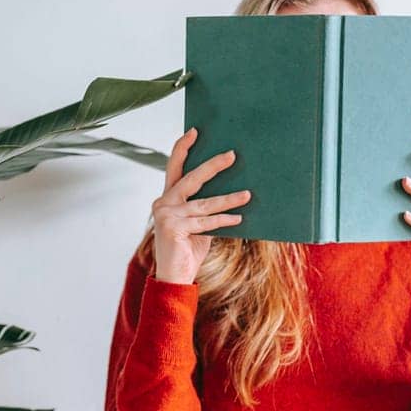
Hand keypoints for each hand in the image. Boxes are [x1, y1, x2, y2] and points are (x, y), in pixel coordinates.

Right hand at [151, 127, 251, 284]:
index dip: (183, 148)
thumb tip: (233, 192)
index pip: (174, 167)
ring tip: (247, 195)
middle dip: (213, 166)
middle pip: (190, 178)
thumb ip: (205, 208)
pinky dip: (223, 220)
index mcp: (167, 198)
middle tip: (232, 155)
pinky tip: (238, 219)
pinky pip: (205, 222)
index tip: (195, 131)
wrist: (174, 278)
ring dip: (228, 199)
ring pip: (203, 204)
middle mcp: (163, 203)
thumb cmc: (187, 250)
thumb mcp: (198, 225)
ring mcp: (166, 215)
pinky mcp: (173, 228)